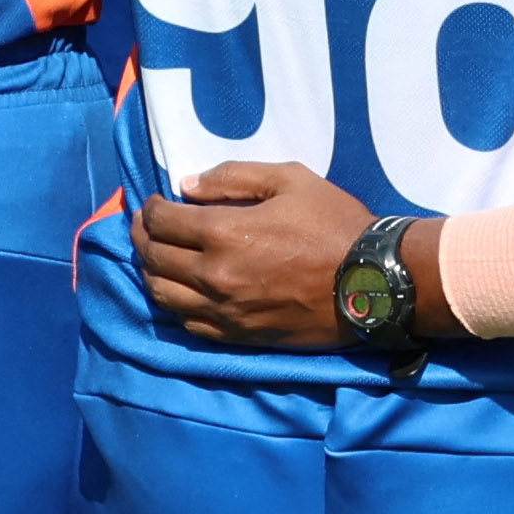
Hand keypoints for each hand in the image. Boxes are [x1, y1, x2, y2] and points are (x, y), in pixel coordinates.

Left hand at [134, 160, 374, 350]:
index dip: (151, 208)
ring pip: (162, 295)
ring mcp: (224, 311)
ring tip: (157, 257)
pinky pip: (188, 323)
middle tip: (146, 225)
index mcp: (225, 233)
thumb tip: (188, 185)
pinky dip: (174, 304)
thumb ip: (234, 177)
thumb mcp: (290, 180)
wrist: (371, 283)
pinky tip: (180, 290)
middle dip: (142, 237)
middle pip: (153, 258)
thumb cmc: (334, 224)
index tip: (155, 202)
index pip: (162, 221)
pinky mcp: (237, 336)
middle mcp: (215, 276)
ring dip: (151, 272)